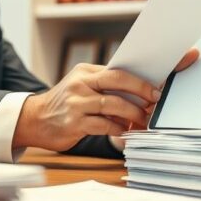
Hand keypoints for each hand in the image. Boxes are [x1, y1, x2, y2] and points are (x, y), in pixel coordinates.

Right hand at [13, 48, 200, 151]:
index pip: (121, 68)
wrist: (34, 120)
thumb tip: (144, 95)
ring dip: (133, 113)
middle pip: (118, 79)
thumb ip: (107, 88)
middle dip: (142, 89)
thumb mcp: (83, 89)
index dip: (144, 73)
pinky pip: (104, 125)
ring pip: (113, 103)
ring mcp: (77, 102)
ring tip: (144, 120)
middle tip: (158, 98)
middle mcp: (81, 83)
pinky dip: (119, 129)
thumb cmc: (66, 106)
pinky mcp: (74, 122)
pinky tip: (126, 133)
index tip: (166, 69)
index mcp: (87, 71)